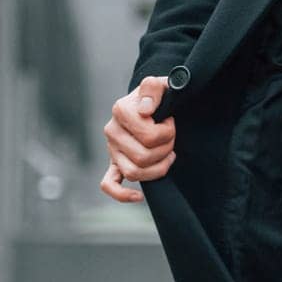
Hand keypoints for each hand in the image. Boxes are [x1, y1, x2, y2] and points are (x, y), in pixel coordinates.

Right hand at [100, 76, 176, 202]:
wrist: (153, 101)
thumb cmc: (160, 95)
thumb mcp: (161, 84)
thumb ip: (153, 89)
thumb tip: (146, 110)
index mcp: (121, 110)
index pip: (148, 135)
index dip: (167, 132)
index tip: (171, 121)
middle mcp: (112, 131)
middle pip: (142, 156)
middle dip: (166, 149)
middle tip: (173, 138)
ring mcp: (112, 149)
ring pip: (133, 173)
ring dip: (157, 168)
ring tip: (168, 154)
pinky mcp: (114, 163)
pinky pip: (109, 184)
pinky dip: (122, 194)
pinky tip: (139, 197)